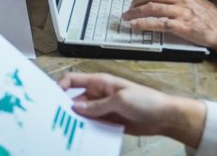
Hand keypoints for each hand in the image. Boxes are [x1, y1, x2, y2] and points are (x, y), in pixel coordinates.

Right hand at [57, 72, 205, 146]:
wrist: (163, 117)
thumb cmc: (146, 100)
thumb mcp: (120, 100)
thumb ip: (97, 105)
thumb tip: (76, 107)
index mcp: (99, 82)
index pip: (73, 80)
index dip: (61, 86)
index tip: (52, 99)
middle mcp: (98, 95)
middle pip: (74, 100)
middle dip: (66, 109)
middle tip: (57, 120)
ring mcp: (102, 109)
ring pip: (82, 115)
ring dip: (77, 121)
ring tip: (68, 130)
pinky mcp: (107, 122)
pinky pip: (92, 125)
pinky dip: (88, 130)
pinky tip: (83, 136)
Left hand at [121, 0, 216, 51]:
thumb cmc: (213, 18)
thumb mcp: (200, 0)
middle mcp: (181, 0)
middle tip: (129, 5)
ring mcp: (180, 12)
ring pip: (152, 8)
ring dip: (136, 12)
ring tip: (127, 16)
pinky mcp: (181, 26)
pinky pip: (158, 23)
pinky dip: (144, 24)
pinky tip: (135, 25)